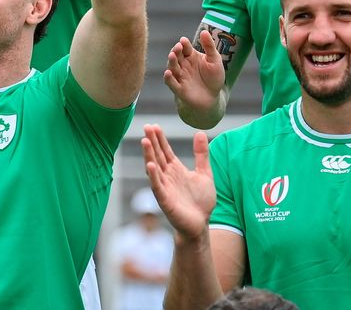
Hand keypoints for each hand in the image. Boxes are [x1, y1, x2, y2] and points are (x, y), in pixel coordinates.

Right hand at [142, 125, 215, 239]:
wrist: (200, 224)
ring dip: (149, 155)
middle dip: (152, 142)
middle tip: (147, 127)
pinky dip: (153, 176)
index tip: (154, 125)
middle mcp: (167, 176)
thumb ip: (201, 154)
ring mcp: (164, 187)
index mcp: (175, 169)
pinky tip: (150, 165)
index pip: (165, 150)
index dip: (160, 139)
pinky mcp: (164, 200)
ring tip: (145, 141)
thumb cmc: (201, 201)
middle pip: (158, 156)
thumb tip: (200, 133)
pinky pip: (157, 186)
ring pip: (154, 168)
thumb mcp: (204, 173)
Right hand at [164, 30, 225, 109]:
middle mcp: (183, 65)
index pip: (185, 48)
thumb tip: (205, 31)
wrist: (213, 98)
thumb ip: (209, 46)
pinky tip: (168, 73)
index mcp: (191, 56)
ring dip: (171, 62)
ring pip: (172, 67)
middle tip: (178, 47)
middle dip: (176, 51)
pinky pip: (171, 83)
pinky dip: (168, 78)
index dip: (184, 44)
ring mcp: (180, 76)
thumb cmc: (214, 77)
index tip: (183, 41)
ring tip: (172, 56)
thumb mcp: (215, 60)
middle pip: (177, 56)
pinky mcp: (179, 89)